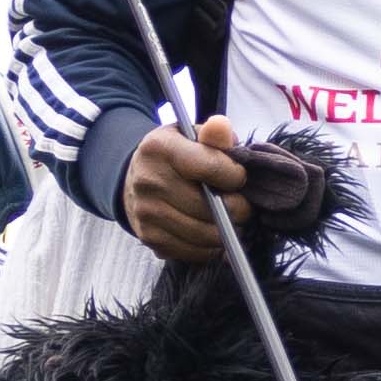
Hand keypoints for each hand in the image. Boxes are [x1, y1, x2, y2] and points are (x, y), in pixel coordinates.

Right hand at [123, 118, 255, 265]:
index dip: (235, 176)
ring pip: (204, 233)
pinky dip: (211, 248)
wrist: (137, 178)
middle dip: (237, 209)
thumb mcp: (191, 135)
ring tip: (232, 220)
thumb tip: (222, 128)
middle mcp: (148, 181)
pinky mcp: (150, 238)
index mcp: (160, 149)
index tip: (238, 178)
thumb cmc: (176, 155)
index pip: (210, 167)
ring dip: (227, 231)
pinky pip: (193, 252)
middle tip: (243, 205)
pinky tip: (214, 233)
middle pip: (209, 206)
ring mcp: (146, 212)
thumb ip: (213, 134)